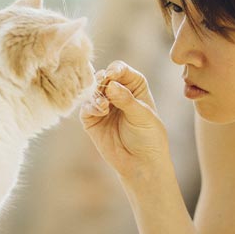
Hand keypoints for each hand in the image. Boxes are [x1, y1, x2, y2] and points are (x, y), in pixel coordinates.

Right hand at [79, 61, 169, 179]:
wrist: (141, 164)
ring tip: (104, 105)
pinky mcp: (92, 119)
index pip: (121, 70)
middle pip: (103, 77)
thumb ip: (126, 99)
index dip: (116, 69)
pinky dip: (91, 106)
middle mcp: (117, 92)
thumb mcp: (142, 115)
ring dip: (96, 94)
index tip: (113, 74)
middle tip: (104, 85)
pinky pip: (86, 107)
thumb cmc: (149, 137)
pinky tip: (101, 111)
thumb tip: (110, 83)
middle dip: (102, 80)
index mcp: (134, 86)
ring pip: (92, 91)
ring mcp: (103, 105)